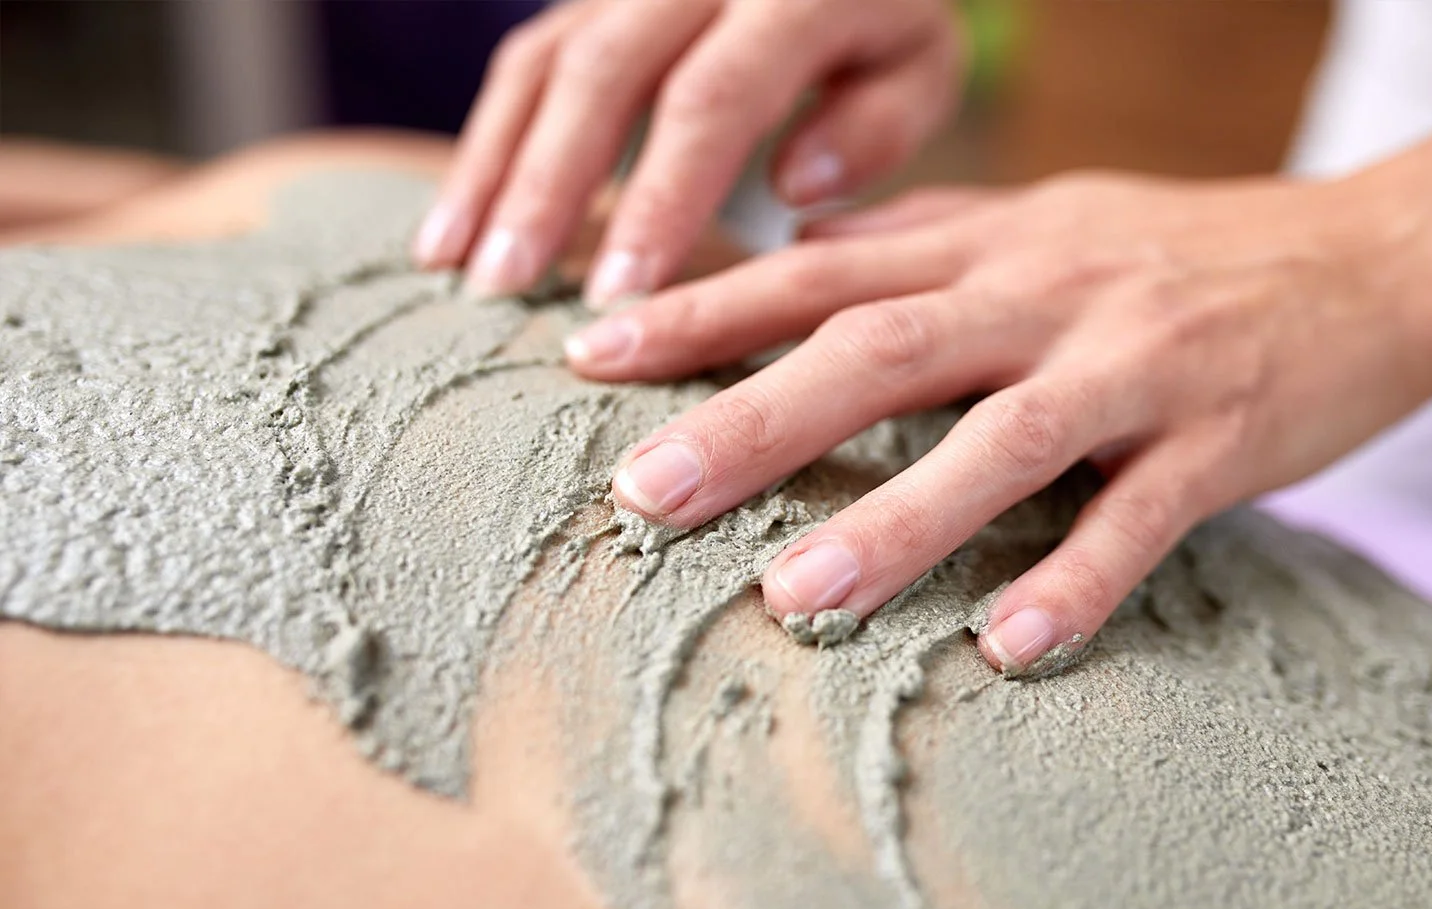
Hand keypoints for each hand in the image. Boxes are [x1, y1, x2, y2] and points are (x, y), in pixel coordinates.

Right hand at [411, 0, 962, 305]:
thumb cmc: (883, 25)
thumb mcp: (918, 63)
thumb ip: (876, 123)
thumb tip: (793, 187)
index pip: (713, 95)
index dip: (660, 197)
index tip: (623, 296)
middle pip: (604, 73)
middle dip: (549, 187)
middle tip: (511, 293)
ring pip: (546, 63)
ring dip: (493, 169)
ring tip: (455, 272)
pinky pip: (525, 63)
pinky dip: (484, 148)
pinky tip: (450, 230)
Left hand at [563, 118, 1431, 674]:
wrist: (1374, 252)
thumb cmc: (1176, 250)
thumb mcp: (1041, 220)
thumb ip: (923, 239)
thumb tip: (798, 252)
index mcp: (990, 245)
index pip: (822, 272)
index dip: (703, 310)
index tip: (590, 354)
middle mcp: (1048, 295)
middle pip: (881, 351)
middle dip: (754, 421)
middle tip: (643, 494)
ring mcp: (1139, 366)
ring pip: (1005, 439)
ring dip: (899, 519)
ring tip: (796, 596)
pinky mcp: (1226, 439)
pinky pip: (1144, 519)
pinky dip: (1078, 582)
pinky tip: (1010, 650)